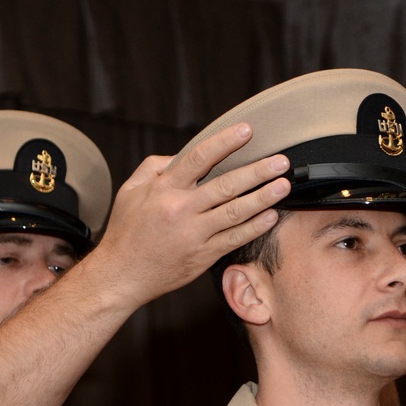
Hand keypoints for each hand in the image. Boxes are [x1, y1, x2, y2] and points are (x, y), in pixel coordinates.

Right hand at [92, 123, 289, 306]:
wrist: (121, 275)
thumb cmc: (126, 232)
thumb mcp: (130, 191)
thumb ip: (153, 168)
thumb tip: (178, 156)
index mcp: (164, 189)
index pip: (199, 158)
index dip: (225, 142)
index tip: (247, 131)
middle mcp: (181, 209)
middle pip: (226, 185)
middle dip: (257, 171)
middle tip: (281, 160)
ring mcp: (194, 234)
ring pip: (236, 212)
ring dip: (263, 197)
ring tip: (283, 185)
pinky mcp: (203, 255)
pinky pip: (234, 238)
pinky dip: (255, 227)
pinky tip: (271, 216)